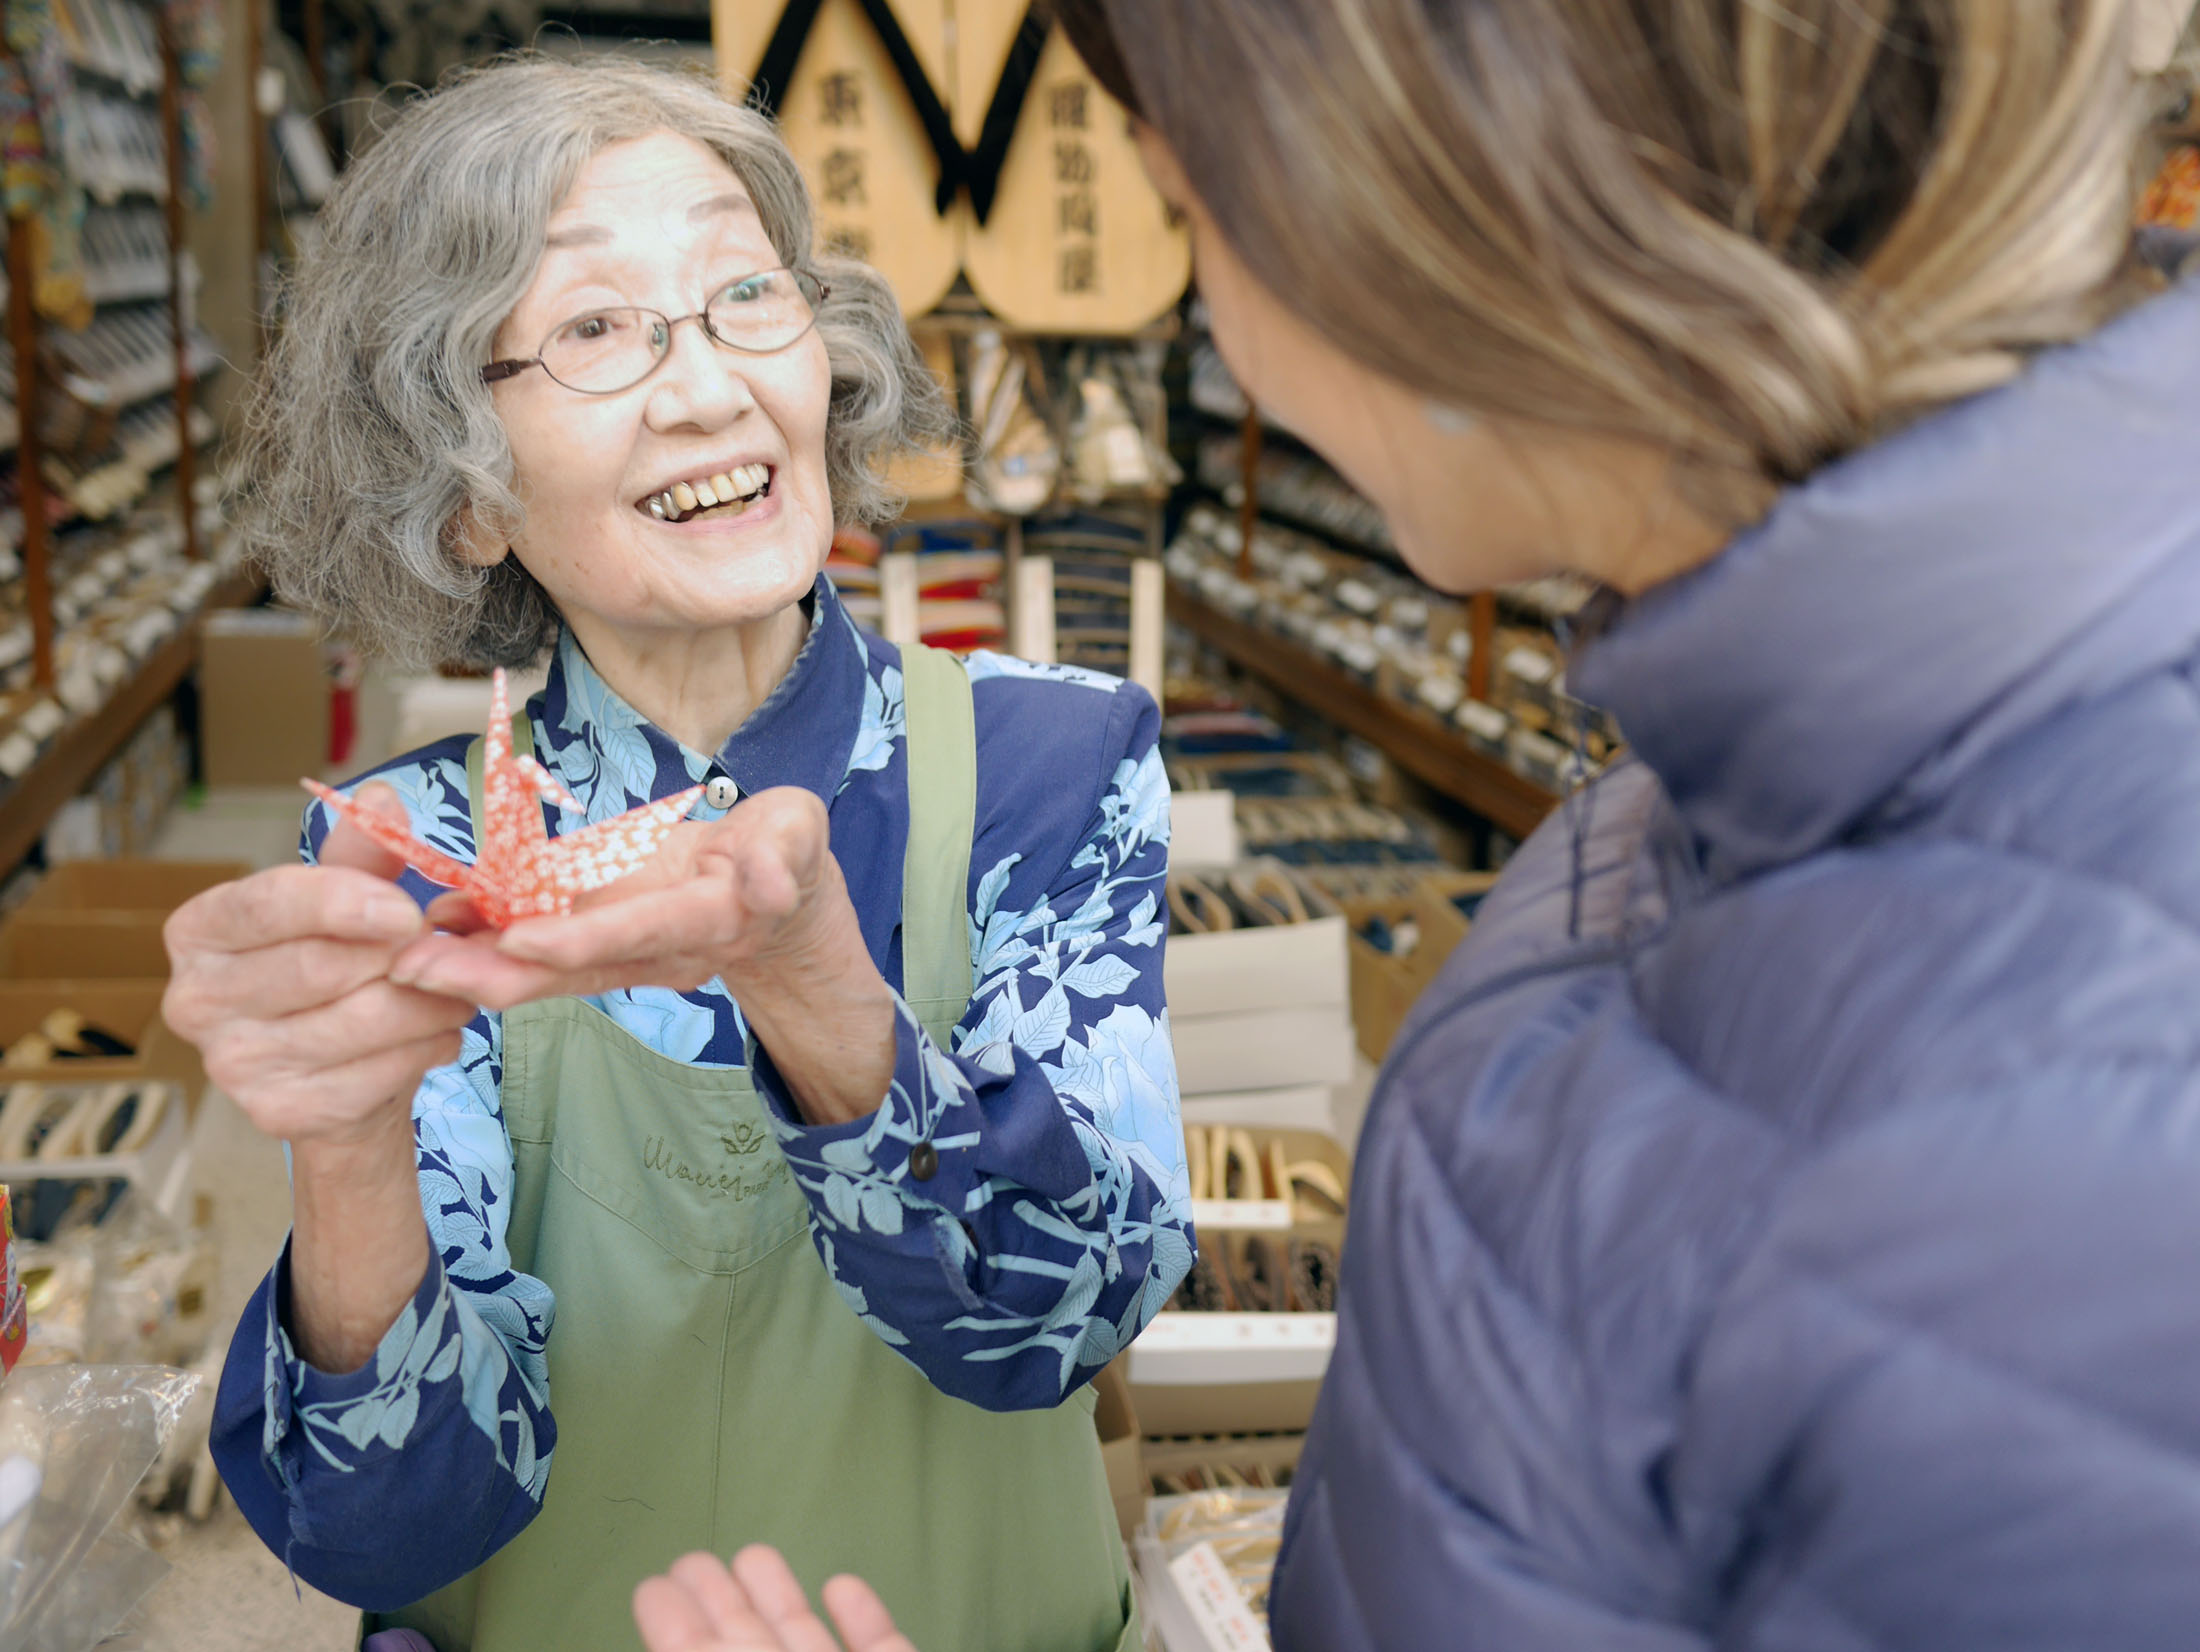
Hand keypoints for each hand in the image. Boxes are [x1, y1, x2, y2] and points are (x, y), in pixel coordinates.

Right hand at [162, 784, 474, 1147]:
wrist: (342, 1078)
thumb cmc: (339, 973)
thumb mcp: (347, 905)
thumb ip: (361, 856)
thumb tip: (378, 799)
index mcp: (199, 930)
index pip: (265, 904)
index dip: (341, 902)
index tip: (405, 908)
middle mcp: (194, 999)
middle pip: (321, 966)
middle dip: (402, 955)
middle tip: (444, 950)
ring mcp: (231, 1065)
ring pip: (363, 1020)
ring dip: (433, 1002)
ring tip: (453, 990)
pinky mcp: (280, 1113)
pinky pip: (383, 1071)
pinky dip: (430, 1046)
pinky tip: (433, 1034)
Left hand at [387, 786, 853, 1010]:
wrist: (782, 897)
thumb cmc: (787, 851)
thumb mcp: (797, 839)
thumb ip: (782, 861)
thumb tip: (770, 886)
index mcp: (705, 920)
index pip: (636, 932)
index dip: (579, 939)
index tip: (519, 940)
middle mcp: (656, 951)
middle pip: (572, 969)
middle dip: (494, 972)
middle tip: (418, 969)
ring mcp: (625, 953)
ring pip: (545, 969)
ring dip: (474, 967)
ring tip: (405, 960)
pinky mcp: (603, 942)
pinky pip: (541, 951)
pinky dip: (486, 943)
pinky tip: (433, 931)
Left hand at [633, 1547, 916, 1651]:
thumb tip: (667, 1634)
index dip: (675, 1628)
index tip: (653, 1588)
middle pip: (750, 1650)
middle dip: (721, 1605)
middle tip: (690, 1560)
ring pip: (809, 1644)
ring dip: (782, 1601)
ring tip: (753, 1556)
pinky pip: (882, 1646)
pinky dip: (865, 1617)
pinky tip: (843, 1586)